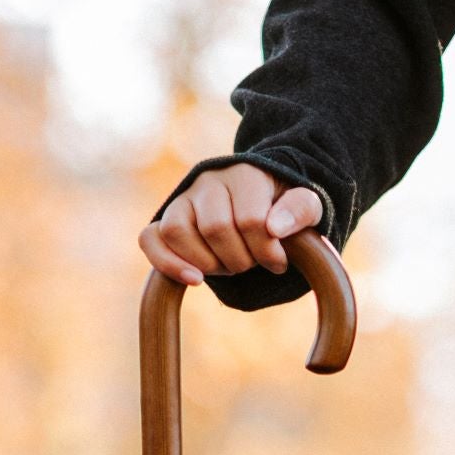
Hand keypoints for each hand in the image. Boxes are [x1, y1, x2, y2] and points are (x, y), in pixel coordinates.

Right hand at [139, 163, 323, 285]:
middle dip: (239, 259)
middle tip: (251, 262)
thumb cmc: (281, 211)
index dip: (266, 251)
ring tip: (226, 265)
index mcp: (245, 174)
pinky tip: (195, 280)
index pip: (250, 220)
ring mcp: (183, 200)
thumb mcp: (305, 207)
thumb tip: (274, 227)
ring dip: (207, 263)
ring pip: (178, 231)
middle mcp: (209, 181)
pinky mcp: (164, 220)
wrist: (259, 207)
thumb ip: (300, 211)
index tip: (278, 262)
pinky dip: (168, 263)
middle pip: (215, 228)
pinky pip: (150, 240)